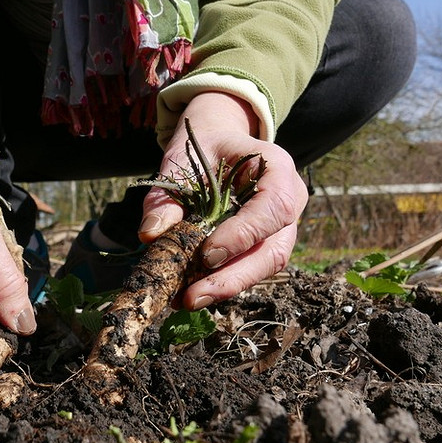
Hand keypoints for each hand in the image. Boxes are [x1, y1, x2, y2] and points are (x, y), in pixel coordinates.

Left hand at [139, 92, 307, 308]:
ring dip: (226, 287)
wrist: (219, 143)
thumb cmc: (202, 148)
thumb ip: (166, 196)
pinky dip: (222, 283)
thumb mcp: (180, 161)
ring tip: (185, 299)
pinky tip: (191, 293)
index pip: (272, 207)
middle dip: (233, 278)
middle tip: (192, 296)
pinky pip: (251, 268)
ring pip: (265, 266)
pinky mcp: (268, 244)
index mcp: (276, 167)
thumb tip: (150, 235)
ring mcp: (284, 226)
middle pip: (274, 250)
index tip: (206, 255)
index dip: (243, 235)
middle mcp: (290, 199)